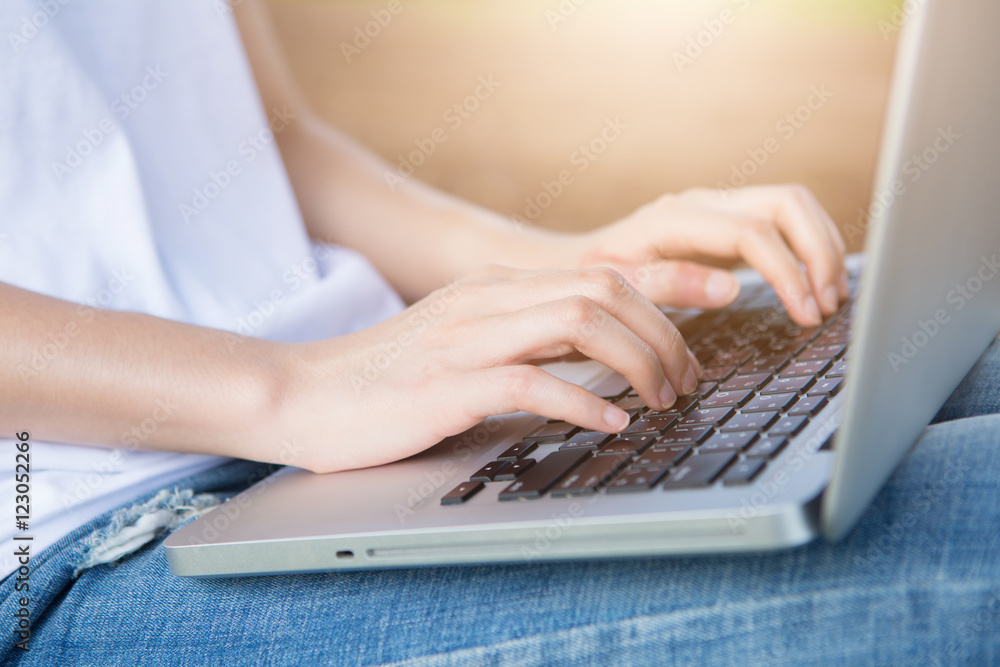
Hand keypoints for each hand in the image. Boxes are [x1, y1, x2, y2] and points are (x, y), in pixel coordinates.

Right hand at [274, 266, 700, 472]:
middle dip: (664, 333)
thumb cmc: (384, 381)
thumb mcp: (463, 345)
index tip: (715, 308)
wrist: (300, 395)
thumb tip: (595, 363)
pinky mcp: (446, 384)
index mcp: (496, 288)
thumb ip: (524, 342)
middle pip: (604, 290)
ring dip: (636, 361)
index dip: (667, 287)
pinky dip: (582, 400)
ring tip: (660, 400)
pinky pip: (531, 382)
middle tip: (687, 380)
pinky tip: (609, 422)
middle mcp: (488, 300)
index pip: (600, 271)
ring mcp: (466, 339)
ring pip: (579, 323)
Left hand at [563, 185, 848, 325]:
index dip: (788, 272)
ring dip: (823, 248)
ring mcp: (719, 207)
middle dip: (818, 252)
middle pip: (787, 203)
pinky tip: (816, 284)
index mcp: (677, 219)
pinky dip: (810, 247)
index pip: (754, 232)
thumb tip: (730, 287)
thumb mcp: (618, 287)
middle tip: (828, 305)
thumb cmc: (594, 278)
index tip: (806, 313)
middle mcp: (704, 203)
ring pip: (794, 205)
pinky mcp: (729, 221)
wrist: (580, 261)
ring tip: (831, 299)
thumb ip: (668, 286)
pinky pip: (785, 220)